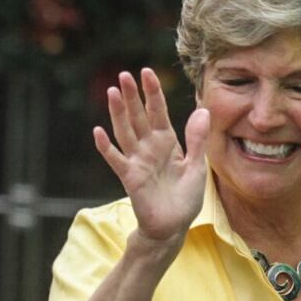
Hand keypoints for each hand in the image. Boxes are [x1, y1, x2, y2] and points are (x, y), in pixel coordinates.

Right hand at [93, 69, 209, 246]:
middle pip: (138, 117)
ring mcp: (138, 161)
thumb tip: (203, 110)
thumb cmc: (185, 199)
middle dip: (131, 96)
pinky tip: (98, 132)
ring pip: (125, 132)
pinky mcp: (130, 177)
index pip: (158, 112)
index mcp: (168, 143)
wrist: (173, 227)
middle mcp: (150, 148)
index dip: (152, 93)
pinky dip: (106, 147)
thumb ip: (198, 139)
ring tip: (112, 92)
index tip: (147, 72)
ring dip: (118, 113)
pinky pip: (116, 159)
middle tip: (124, 75)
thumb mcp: (197, 166)